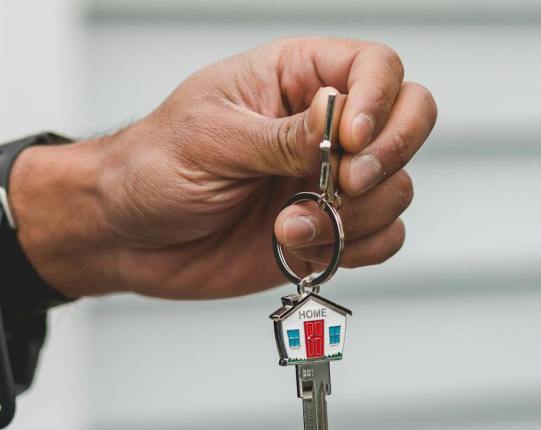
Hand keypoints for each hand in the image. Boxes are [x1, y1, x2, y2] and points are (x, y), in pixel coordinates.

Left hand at [9, 39, 435, 298]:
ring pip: (397, 189)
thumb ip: (282, 135)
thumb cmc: (155, 168)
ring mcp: (332, 181)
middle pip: (411, 119)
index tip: (352, 140)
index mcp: (296, 78)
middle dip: (389, 158)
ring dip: (353, 218)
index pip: (376, 67)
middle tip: (344, 186)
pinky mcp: (330, 232)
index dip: (380, 100)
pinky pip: (383, 239)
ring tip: (288, 228)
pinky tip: (302, 249)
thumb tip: (340, 117)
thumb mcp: (212, 138)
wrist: (129, 236)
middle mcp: (325, 126)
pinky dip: (356, 250)